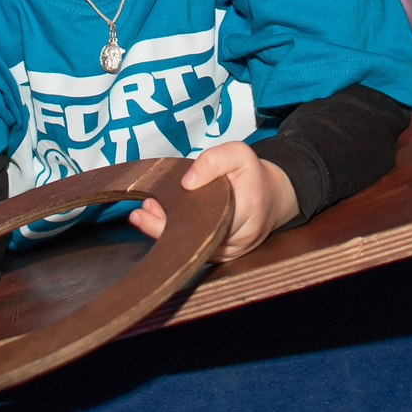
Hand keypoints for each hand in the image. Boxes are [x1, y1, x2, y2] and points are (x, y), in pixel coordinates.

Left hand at [128, 142, 298, 263]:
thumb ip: (214, 160)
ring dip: (164, 233)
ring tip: (141, 217)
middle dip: (162, 228)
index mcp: (247, 211)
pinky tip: (156, 224)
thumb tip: (187, 182)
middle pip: (196, 238)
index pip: (208, 218)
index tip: (153, 203)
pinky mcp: (222, 255)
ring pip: (193, 247)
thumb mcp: (240, 155)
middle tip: (139, 214)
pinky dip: (175, 238)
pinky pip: (195, 250)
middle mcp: (239, 239)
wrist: (272, 197)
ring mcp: (230, 251)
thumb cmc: (253, 175)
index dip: (178, 215)